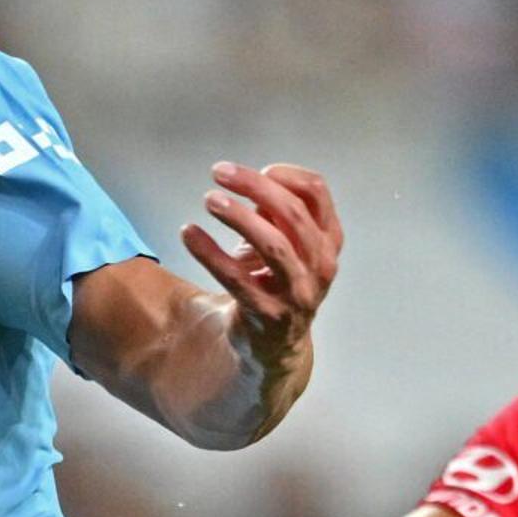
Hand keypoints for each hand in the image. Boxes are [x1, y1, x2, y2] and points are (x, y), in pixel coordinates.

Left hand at [180, 161, 340, 378]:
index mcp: (328, 241)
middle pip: (292, 213)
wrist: (273, 346)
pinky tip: (189, 233)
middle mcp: (321, 266)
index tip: (255, 170)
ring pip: (274, 244)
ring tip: (210, 200)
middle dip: (254, 186)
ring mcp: (299, 293)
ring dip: (238, 216)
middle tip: (219, 173)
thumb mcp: (284, 244)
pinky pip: (238, 280)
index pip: (317, 191)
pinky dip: (211, 253)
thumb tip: (246, 183)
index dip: (284, 174)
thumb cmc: (276, 283)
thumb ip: (274, 213)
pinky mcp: (270, 315)